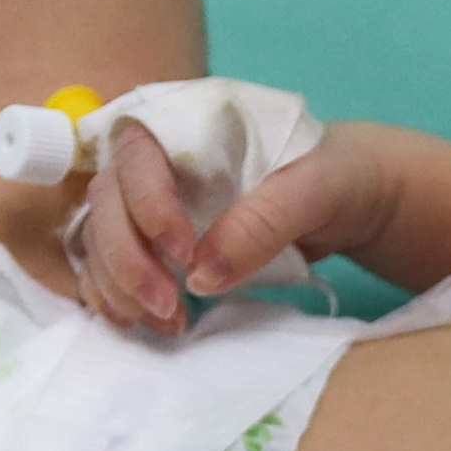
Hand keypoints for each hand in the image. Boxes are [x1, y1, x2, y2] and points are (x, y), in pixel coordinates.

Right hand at [65, 118, 389, 331]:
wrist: (349, 197)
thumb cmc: (333, 174)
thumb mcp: (315, 190)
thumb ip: (262, 224)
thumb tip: (200, 276)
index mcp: (190, 127)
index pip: (137, 156)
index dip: (148, 206)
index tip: (184, 253)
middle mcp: (158, 162)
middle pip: (107, 203)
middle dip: (127, 261)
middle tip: (168, 306)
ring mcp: (151, 203)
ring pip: (100, 239)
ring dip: (120, 288)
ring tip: (168, 323)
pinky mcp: (155, 242)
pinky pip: (109, 267)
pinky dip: (113, 298)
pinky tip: (137, 324)